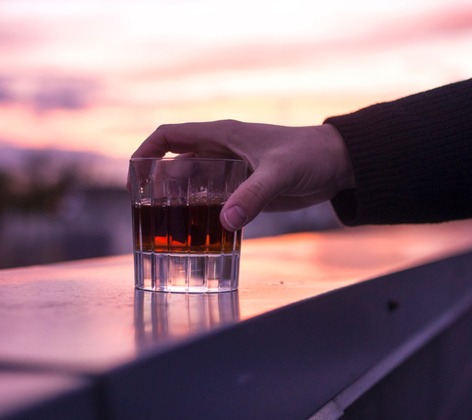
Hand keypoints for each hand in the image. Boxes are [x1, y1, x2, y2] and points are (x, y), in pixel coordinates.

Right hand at [132, 120, 354, 230]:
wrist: (338, 164)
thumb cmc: (310, 155)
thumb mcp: (280, 173)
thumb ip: (253, 195)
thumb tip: (224, 222)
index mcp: (221, 135)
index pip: (169, 136)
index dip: (145, 153)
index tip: (133, 179)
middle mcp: (220, 151)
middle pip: (175, 165)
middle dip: (158, 187)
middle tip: (149, 215)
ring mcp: (231, 172)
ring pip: (192, 186)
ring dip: (179, 203)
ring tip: (168, 229)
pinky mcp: (244, 190)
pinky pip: (213, 201)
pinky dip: (202, 215)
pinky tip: (199, 233)